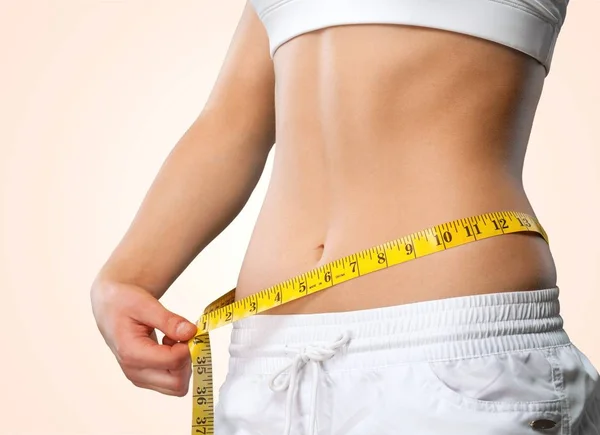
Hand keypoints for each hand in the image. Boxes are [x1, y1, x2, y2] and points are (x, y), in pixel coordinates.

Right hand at [91, 280, 197, 395]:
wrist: (111, 307)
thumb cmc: (125, 302)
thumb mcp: (146, 304)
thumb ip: (169, 320)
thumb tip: (191, 332)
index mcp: (132, 353)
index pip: (174, 362)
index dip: (188, 346)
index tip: (187, 329)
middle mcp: (134, 372)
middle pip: (177, 383)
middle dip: (187, 359)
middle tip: (181, 336)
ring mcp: (139, 378)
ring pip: (177, 386)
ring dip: (183, 363)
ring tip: (172, 340)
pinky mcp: (145, 378)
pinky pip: (172, 383)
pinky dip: (177, 366)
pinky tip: (168, 345)